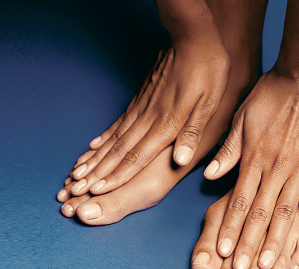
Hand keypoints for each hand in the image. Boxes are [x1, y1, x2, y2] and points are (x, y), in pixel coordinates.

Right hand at [69, 39, 229, 196]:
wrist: (192, 36)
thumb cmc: (206, 69)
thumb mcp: (210, 101)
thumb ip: (192, 131)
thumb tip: (181, 159)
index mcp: (167, 123)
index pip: (138, 155)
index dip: (118, 175)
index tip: (97, 190)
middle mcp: (149, 118)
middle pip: (120, 150)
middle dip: (99, 172)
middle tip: (76, 188)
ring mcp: (142, 107)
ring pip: (115, 138)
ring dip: (96, 157)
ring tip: (78, 171)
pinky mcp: (140, 99)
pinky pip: (118, 122)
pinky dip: (104, 136)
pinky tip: (94, 144)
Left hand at [203, 70, 298, 268]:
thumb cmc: (270, 96)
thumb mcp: (241, 117)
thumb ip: (228, 150)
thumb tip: (211, 174)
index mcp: (253, 158)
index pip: (237, 201)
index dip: (230, 228)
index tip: (224, 251)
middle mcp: (274, 169)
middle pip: (258, 213)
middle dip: (249, 244)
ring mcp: (298, 168)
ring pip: (284, 212)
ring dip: (276, 240)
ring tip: (270, 266)